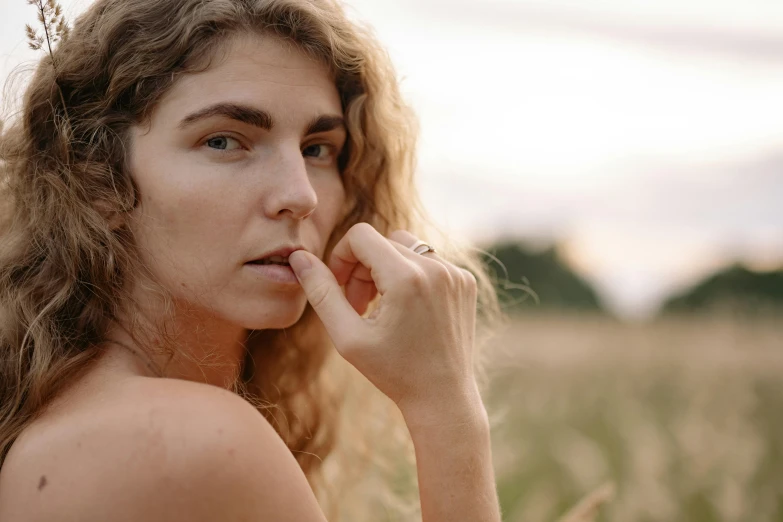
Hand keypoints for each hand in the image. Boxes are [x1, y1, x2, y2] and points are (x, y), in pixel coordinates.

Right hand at [288, 223, 479, 416]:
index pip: (360, 236)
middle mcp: (436, 268)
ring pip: (406, 247)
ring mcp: (455, 273)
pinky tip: (407, 310)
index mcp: (406, 278)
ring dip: (386, 269)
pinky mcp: (466, 281)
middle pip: (382, 242)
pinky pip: (429, 261)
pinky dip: (412, 277)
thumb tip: (299, 258)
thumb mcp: (347, 336)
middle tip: (359, 307)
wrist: (443, 397)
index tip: (340, 287)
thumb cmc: (393, 372)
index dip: (341, 257)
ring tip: (381, 307)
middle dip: (362, 268)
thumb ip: (321, 292)